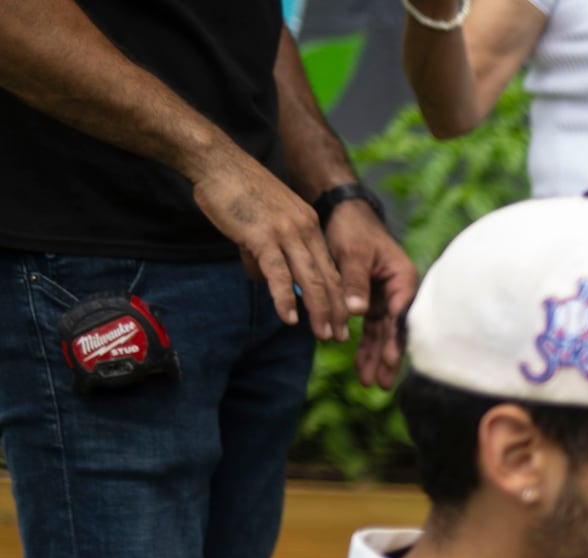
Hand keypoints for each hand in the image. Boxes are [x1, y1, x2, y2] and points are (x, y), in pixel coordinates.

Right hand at [193, 147, 346, 338]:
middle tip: (340, 336)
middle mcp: (304, 228)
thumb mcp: (263, 220)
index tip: (341, 319)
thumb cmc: (235, 189)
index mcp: (308, 224)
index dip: (337, 296)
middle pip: (327, 277)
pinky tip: (289, 318)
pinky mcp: (263, 235)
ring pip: (310, 279)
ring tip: (323, 334)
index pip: (329, 267)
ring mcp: (286, 232)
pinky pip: (279, 274)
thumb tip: (263, 280)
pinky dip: (285, 298)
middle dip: (335, 311)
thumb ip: (267, 251)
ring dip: (318, 311)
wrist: (216, 161)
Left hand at [320, 199, 418, 388]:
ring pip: (383, 333)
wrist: (344, 213)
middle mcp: (399, 291)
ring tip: (369, 382)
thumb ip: (354, 283)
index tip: (388, 360)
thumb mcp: (352, 253)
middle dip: (386, 357)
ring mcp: (387, 298)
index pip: (401, 315)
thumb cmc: (352, 228)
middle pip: (395, 330)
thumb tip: (357, 313)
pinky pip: (371, 327)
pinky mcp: (373, 300)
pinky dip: (365, 344)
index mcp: (403, 279)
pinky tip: (360, 363)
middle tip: (380, 383)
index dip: (395, 339)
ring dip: (375, 356)